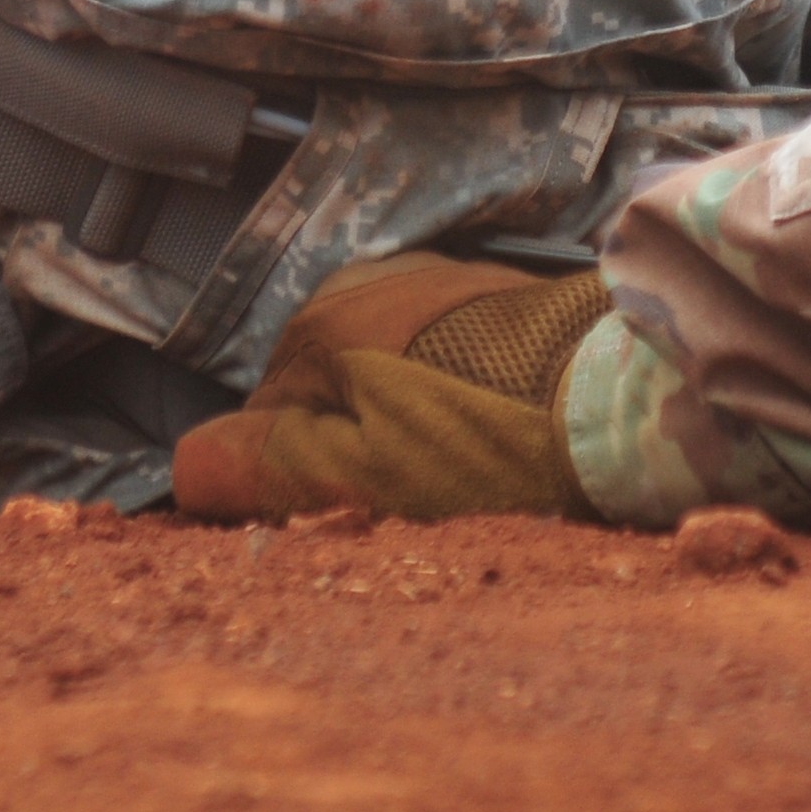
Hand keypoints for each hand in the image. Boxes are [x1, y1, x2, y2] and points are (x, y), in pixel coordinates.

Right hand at [170, 254, 610, 522]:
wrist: (627, 394)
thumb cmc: (490, 441)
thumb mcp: (357, 474)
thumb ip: (262, 465)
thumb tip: (183, 470)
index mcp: (320, 322)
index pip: (266, 426)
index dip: (292, 490)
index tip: (343, 527)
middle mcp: (372, 283)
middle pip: (330, 398)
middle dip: (355, 455)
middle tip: (409, 510)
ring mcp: (443, 285)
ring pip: (391, 384)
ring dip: (410, 435)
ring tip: (466, 481)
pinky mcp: (505, 302)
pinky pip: (450, 370)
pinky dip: (462, 412)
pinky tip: (500, 447)